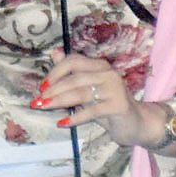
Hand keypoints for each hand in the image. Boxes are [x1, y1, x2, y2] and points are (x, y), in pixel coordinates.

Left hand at [31, 48, 168, 149]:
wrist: (136, 123)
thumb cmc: (108, 106)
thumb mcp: (88, 89)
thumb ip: (72, 73)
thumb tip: (54, 53)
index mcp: (100, 66)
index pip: (74, 61)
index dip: (56, 71)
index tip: (42, 85)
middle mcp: (108, 74)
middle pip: (75, 78)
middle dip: (53, 89)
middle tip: (38, 99)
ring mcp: (115, 89)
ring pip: (80, 93)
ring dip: (58, 101)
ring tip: (44, 107)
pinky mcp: (118, 106)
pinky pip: (91, 111)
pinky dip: (75, 117)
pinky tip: (62, 123)